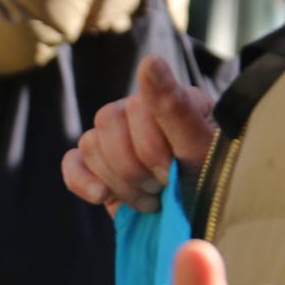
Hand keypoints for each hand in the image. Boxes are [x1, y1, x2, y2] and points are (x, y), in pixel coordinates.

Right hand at [62, 54, 216, 214]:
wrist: (201, 224)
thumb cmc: (211, 185)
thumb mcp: (201, 150)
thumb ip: (175, 107)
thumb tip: (149, 60)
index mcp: (168, 97)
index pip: (135, 107)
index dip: (150, 145)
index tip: (174, 170)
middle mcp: (137, 112)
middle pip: (107, 121)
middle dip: (135, 165)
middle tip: (163, 185)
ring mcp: (113, 139)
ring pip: (90, 144)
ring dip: (120, 180)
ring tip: (151, 198)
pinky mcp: (96, 168)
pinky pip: (72, 162)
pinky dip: (82, 181)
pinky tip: (103, 196)